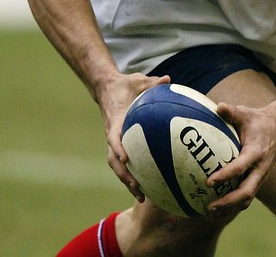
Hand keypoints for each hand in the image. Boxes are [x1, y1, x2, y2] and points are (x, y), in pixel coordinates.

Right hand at [96, 72, 170, 200]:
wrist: (107, 88)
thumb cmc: (125, 85)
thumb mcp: (138, 80)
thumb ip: (152, 82)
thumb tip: (168, 79)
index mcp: (115, 120)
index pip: (113, 137)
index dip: (118, 148)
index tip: (126, 159)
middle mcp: (112, 134)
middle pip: (114, 160)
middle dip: (124, 175)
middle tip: (137, 188)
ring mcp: (115, 141)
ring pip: (117, 166)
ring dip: (127, 181)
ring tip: (141, 196)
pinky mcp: (119, 144)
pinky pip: (124, 162)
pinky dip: (132, 174)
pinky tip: (147, 185)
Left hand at [206, 101, 275, 212]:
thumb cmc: (258, 120)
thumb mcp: (246, 113)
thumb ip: (231, 111)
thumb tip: (218, 106)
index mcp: (257, 152)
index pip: (240, 168)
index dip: (225, 176)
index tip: (208, 182)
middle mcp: (260, 168)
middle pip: (246, 193)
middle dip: (228, 203)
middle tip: (209, 206)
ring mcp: (260, 176)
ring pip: (247, 198)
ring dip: (229, 208)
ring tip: (209, 213)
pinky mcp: (258, 179)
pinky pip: (246, 196)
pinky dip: (233, 204)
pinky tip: (217, 206)